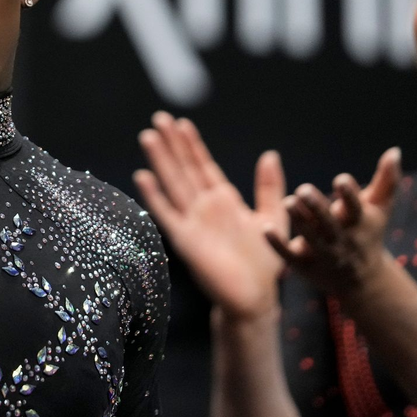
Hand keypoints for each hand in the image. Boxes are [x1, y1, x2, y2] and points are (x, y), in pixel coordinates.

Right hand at [135, 112, 288, 320]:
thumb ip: (269, 187)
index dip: (192, 145)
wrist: (256, 297)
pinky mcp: (186, 241)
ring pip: (173, 184)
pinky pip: (167, 215)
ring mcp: (193, 222)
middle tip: (159, 118)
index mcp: (223, 200)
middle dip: (171, 144)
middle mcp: (204, 207)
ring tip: (149, 136)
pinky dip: (154, 196)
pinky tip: (142, 177)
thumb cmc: (265, 262)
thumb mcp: (274, 217)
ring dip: (160, 161)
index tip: (181, 123)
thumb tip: (269, 154)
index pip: (203, 166)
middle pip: (184, 169)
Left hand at [268, 147, 401, 295]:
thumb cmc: (369, 233)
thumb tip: (395, 150)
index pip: (355, 207)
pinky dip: (278, 244)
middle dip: (317, 207)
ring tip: (287, 202)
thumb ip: (387, 180)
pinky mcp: (305, 266)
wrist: (363, 281)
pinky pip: (289, 256)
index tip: (341, 180)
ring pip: (310, 238)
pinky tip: (265, 229)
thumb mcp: (380, 208)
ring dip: (299, 221)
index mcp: (358, 222)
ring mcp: (323, 254)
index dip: (349, 194)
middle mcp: (341, 239)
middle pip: (329, 223)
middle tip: (303, 189)